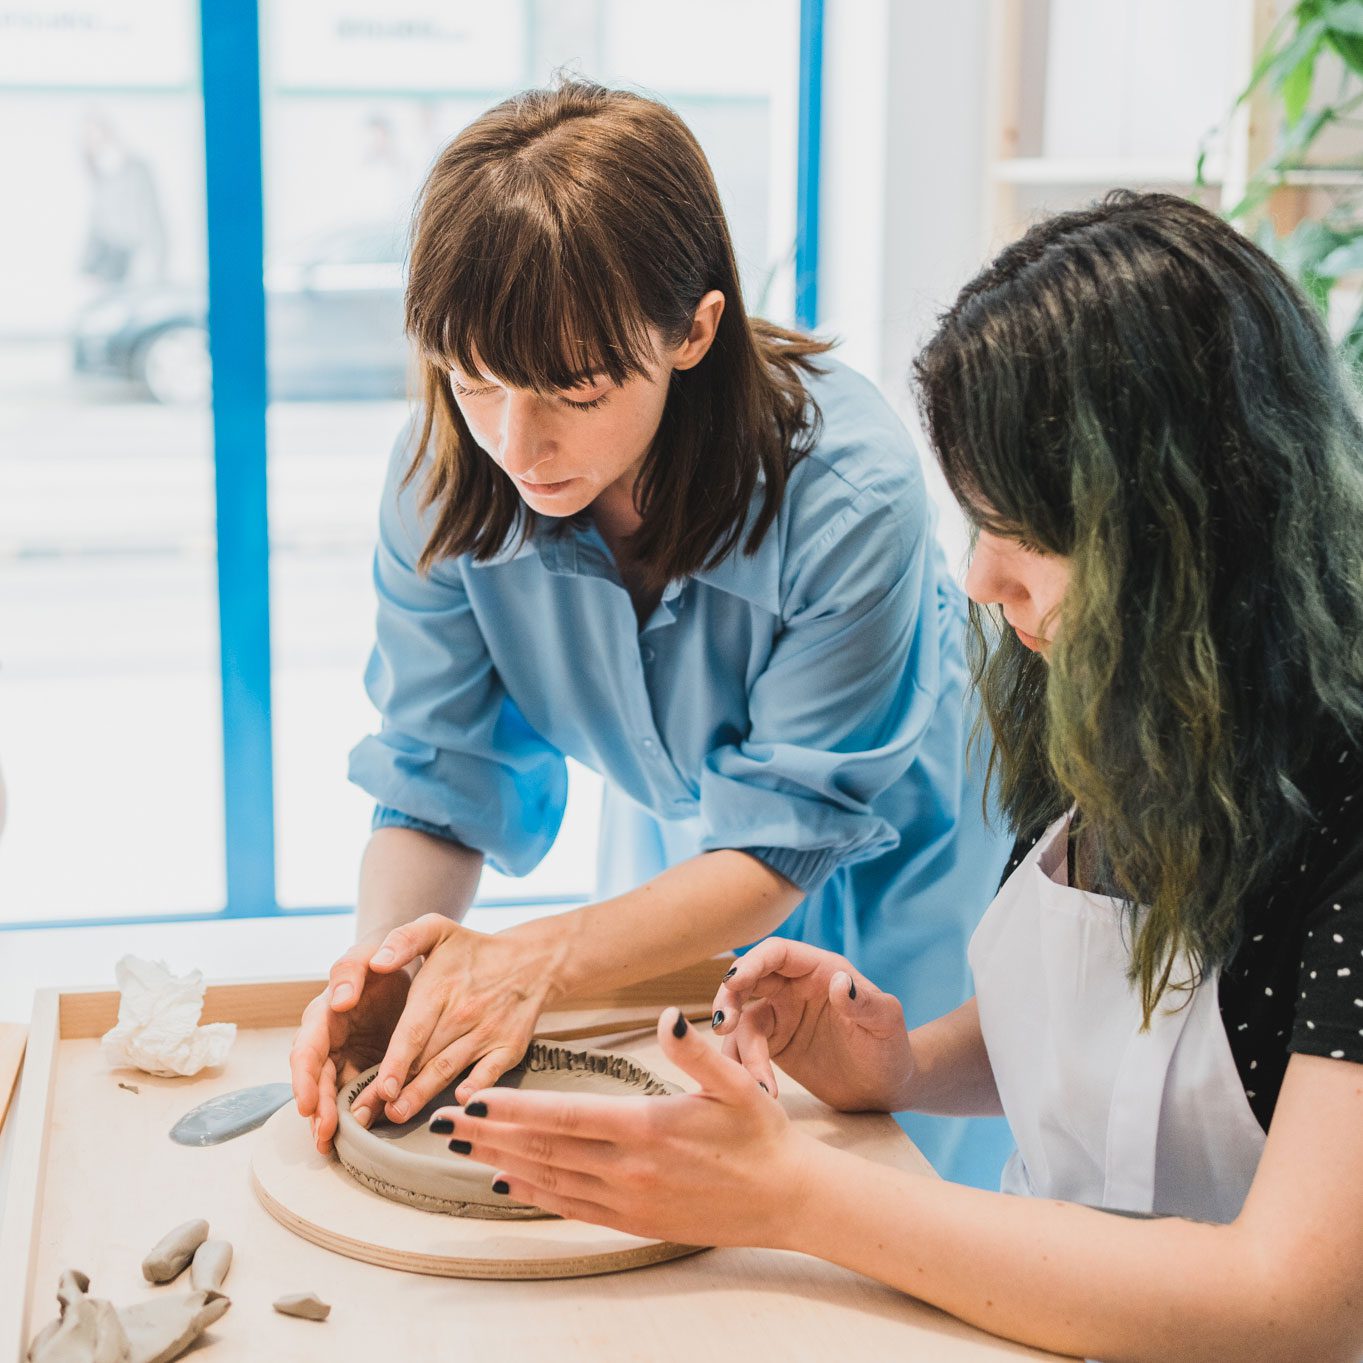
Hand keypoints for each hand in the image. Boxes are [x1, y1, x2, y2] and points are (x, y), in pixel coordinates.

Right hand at [289, 946, 410, 1153]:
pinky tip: (355, 1136)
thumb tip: (337, 1000)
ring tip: (330, 1146)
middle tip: (324, 1136)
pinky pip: (355, 1094)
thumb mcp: (367, 951)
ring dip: (327, 1119)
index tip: (306, 1104)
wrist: (405, 960)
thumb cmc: (382, 954)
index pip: (306, 1050)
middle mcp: (328, 1040)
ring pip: (329, 1093)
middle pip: (314, 1080)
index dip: (303, 1079)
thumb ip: (350, 969)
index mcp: (323, 1015)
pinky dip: (352, 1114)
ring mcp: (345, 1055)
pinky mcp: (365, 1065)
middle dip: (315, 1109)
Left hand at [346, 913, 565, 1127]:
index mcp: (439, 989)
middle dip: (394, 1090)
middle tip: (367, 1114)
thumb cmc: (473, 949)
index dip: (395, 1063)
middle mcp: (463, 1013)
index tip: (379, 1088)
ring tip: (398, 1115)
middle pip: (423, 1058)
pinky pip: (490, 1073)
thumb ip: (402, 939)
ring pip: (448, 1070)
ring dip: (423, 1096)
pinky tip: (460, 1106)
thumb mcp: (437, 929)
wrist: (532, 960)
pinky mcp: (509, 1048)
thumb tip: (377, 963)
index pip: (411, 1032)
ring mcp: (487, 1033)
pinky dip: (477, 1089)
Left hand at [430, 1008, 817, 1247]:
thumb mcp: (737, 1083)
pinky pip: (571, 1207)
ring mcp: (629, 1200)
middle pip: (544, 1148)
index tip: (473, 1100)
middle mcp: (629, 1169)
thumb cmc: (762, 1134)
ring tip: (461, 1149)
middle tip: (441, 1123)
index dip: (514, 1107)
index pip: (564, 1116)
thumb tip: (672, 1017)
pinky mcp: (634, 1220)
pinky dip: (534, 1193)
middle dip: (489, 1134)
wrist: (787, 1198)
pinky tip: (508, 1181)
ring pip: (550, 1179)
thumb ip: (697, 1052)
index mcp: (646, 1128)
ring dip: (501, 1161)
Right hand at [710, 938, 914, 1110]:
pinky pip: (746, 1048)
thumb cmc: (891, 1048)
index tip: (733, 983)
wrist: (885, 1087)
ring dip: (738, 1046)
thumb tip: (839, 982)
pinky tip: (760, 1091)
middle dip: (729, 997)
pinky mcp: (774, 1044)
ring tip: (758, 1084)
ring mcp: (782, 1015)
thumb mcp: (885, 1023)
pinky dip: (743, 1066)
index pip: (777, 953)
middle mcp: (794, 987)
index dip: (751, 963)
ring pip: (743, 1019)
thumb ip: (863, 1002)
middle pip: (748, 979)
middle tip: (724, 1026)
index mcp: (820, 970)